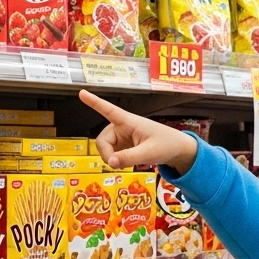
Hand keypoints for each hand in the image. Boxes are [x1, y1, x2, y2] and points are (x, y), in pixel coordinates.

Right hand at [80, 89, 198, 171]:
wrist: (176, 149)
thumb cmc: (166, 144)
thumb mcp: (149, 153)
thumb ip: (129, 158)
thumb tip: (110, 162)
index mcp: (128, 121)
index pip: (109, 110)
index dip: (94, 102)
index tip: (81, 92)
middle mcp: (121, 127)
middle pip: (101, 141)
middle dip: (107, 155)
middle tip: (117, 165)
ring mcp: (121, 136)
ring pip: (105, 149)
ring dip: (112, 159)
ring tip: (129, 162)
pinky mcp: (122, 145)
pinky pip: (111, 154)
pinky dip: (116, 161)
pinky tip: (127, 162)